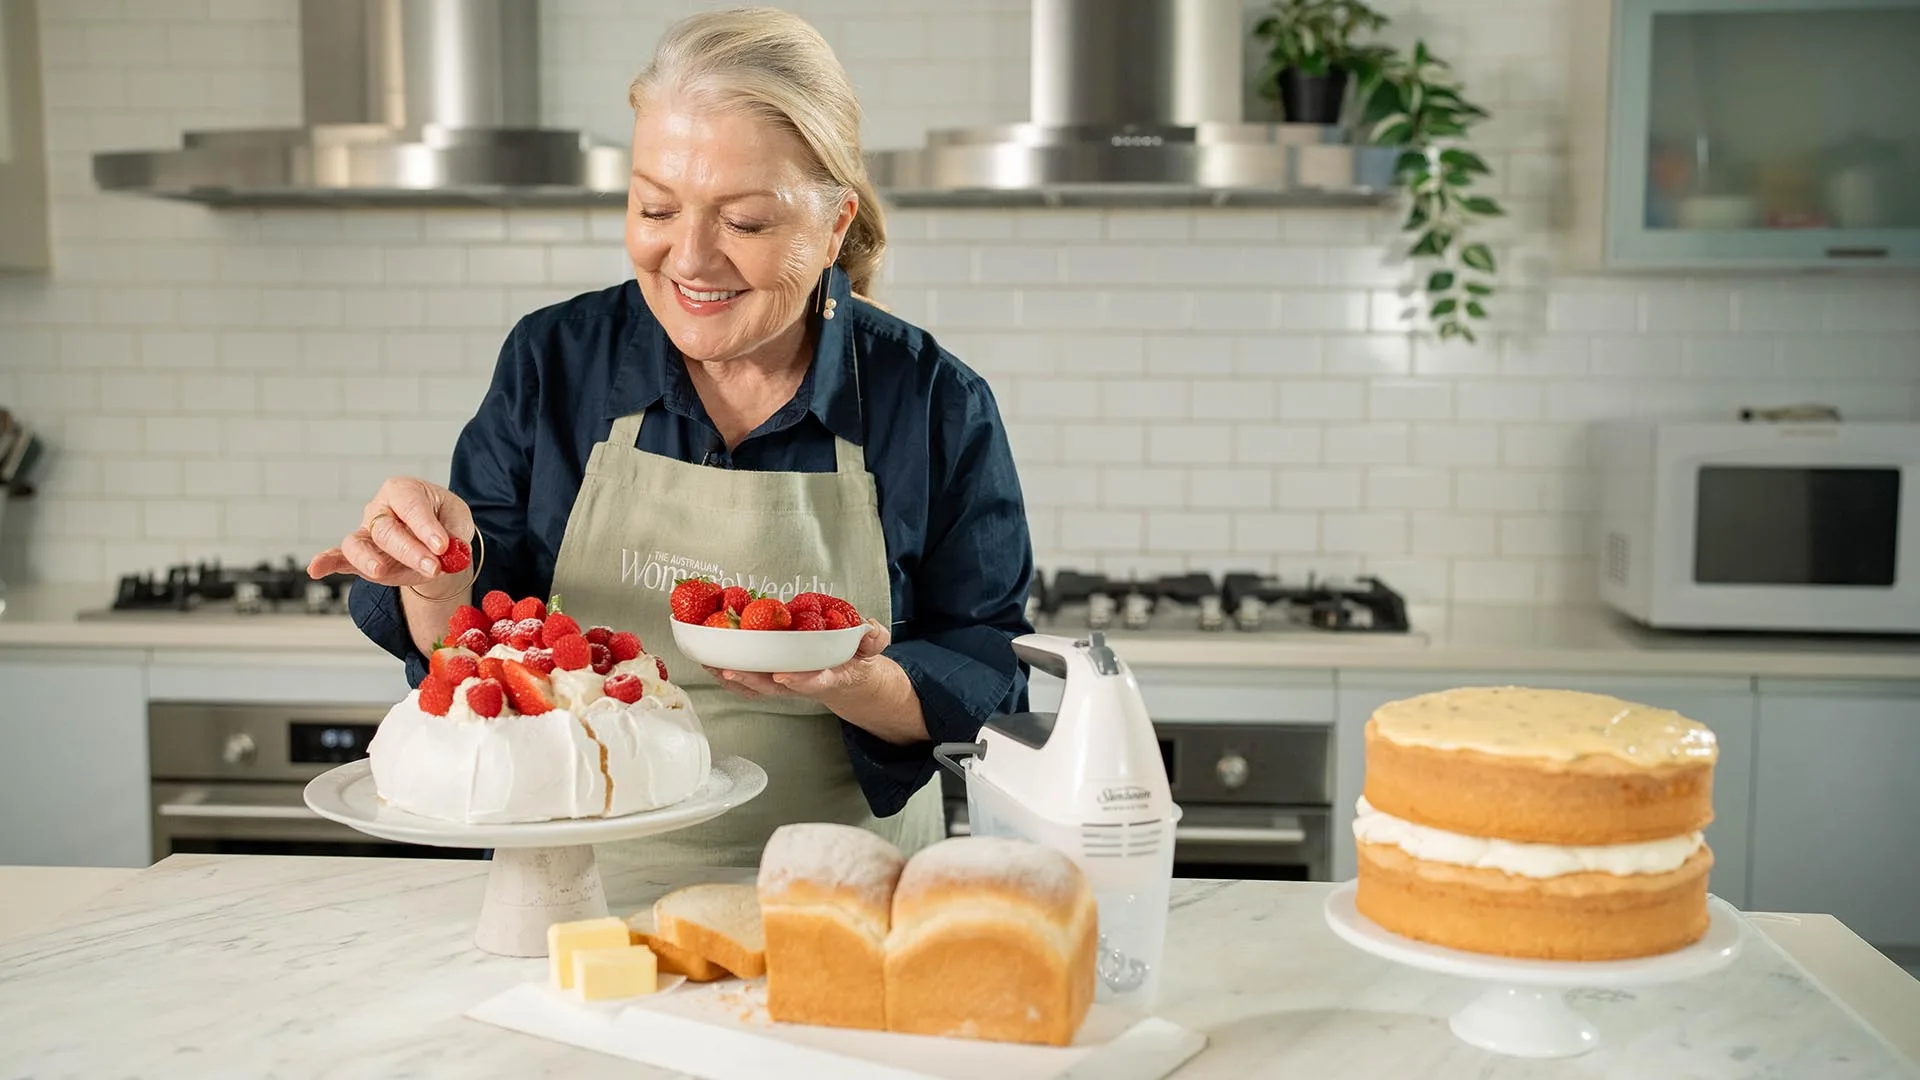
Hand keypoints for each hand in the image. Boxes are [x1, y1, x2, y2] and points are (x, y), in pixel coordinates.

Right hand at [306, 477, 473, 588]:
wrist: (437, 543)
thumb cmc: (445, 521)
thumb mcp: (457, 520)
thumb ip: (452, 534)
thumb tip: (445, 551)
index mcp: (403, 490)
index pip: (410, 505)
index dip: (426, 526)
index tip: (443, 546)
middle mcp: (379, 509)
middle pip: (386, 530)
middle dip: (410, 551)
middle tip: (434, 567)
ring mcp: (366, 532)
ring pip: (358, 544)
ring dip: (368, 559)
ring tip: (380, 571)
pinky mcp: (359, 557)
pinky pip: (340, 557)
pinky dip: (327, 562)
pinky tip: (316, 569)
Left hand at [706, 620, 891, 705]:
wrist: (846, 680)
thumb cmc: (853, 661)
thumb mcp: (871, 650)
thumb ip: (874, 639)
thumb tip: (870, 627)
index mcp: (828, 677)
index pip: (815, 682)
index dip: (800, 680)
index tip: (783, 675)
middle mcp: (801, 684)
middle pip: (773, 688)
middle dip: (751, 680)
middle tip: (729, 670)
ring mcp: (785, 684)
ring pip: (755, 686)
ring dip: (732, 677)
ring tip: (709, 663)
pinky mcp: (772, 680)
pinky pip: (748, 681)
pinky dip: (728, 673)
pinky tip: (710, 661)